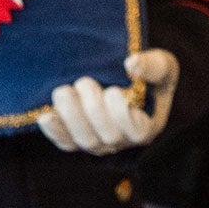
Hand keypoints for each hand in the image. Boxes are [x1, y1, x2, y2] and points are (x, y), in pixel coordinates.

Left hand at [37, 49, 179, 154]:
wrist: (121, 76)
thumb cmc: (148, 73)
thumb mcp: (162, 64)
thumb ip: (153, 65)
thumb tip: (132, 64)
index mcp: (147, 126)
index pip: (137, 132)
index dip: (123, 115)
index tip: (114, 91)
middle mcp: (122, 140)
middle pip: (107, 136)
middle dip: (93, 109)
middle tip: (85, 82)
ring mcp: (97, 143)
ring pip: (83, 140)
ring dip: (71, 117)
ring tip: (64, 91)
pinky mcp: (75, 139)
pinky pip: (64, 141)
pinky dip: (54, 130)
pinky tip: (46, 115)